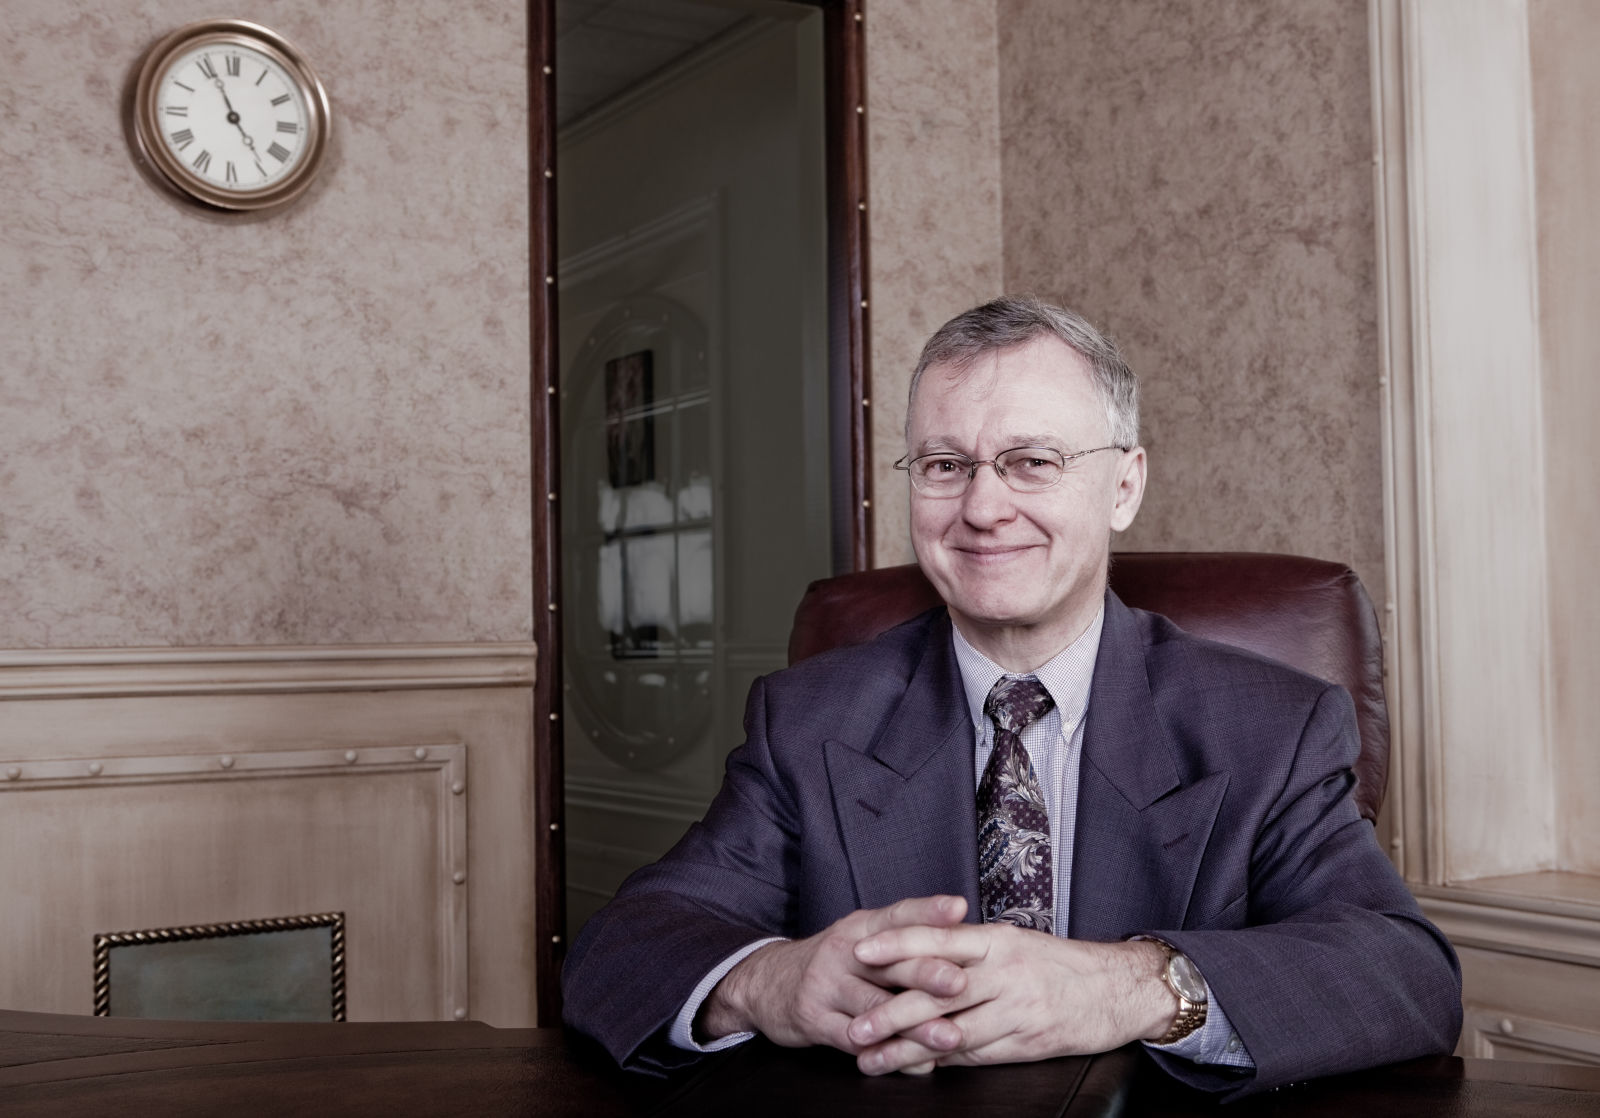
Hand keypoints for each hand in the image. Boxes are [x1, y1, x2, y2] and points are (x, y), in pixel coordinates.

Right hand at [697, 895, 971, 1064]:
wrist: (767, 983)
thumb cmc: (832, 963)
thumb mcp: (860, 940)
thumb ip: (903, 941)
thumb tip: (964, 944)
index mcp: (861, 926)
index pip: (897, 914)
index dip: (928, 910)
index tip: (959, 907)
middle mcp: (843, 951)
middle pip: (890, 961)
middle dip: (927, 972)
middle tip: (960, 982)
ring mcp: (826, 985)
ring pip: (875, 1006)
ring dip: (914, 1024)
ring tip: (947, 1036)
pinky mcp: (813, 1019)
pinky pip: (853, 1040)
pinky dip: (887, 1054)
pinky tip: (914, 1064)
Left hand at [846, 925, 1175, 1073]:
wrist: (1118, 989)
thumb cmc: (1059, 963)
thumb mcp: (1014, 942)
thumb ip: (969, 950)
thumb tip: (915, 959)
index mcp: (998, 938)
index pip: (940, 936)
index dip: (898, 943)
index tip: (860, 951)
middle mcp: (1006, 971)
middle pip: (938, 992)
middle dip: (890, 1012)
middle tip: (854, 1027)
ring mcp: (1018, 1009)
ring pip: (952, 1032)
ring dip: (907, 1049)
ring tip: (871, 1059)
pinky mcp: (1028, 1042)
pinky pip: (976, 1055)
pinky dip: (942, 1061)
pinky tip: (916, 1067)